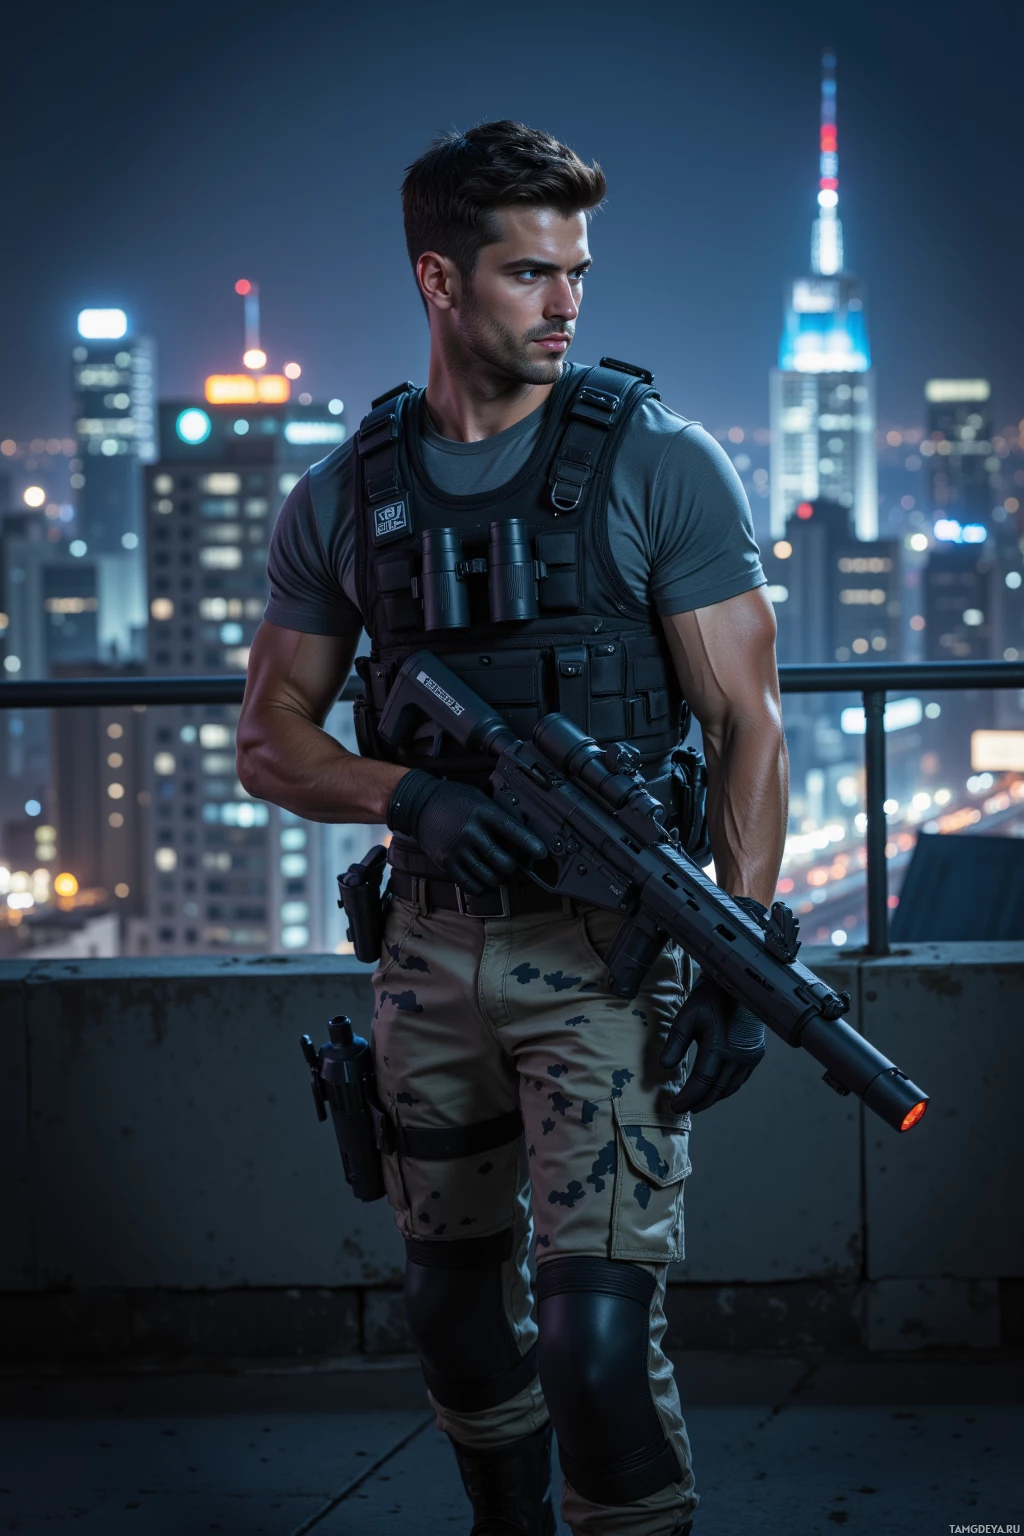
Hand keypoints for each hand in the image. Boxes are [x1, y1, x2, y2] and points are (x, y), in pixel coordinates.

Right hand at [387, 770, 546, 894]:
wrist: (419, 804)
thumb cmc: (454, 800)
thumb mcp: (479, 799)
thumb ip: (497, 815)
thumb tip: (522, 833)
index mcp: (484, 813)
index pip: (513, 830)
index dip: (530, 844)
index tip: (542, 853)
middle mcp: (472, 832)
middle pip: (503, 862)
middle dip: (513, 867)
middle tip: (512, 865)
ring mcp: (458, 849)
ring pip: (489, 877)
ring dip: (498, 878)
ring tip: (497, 872)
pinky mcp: (447, 862)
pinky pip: (470, 885)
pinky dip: (481, 887)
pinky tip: (482, 879)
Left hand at [659, 975, 764, 1113]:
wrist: (739, 986)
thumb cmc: (710, 999)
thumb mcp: (687, 1016)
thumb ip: (676, 1042)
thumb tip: (664, 1066)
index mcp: (719, 1047)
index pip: (702, 1083)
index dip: (688, 1098)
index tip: (674, 1106)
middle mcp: (737, 1057)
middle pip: (716, 1090)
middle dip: (698, 1103)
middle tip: (683, 1109)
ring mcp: (749, 1057)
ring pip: (730, 1088)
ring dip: (713, 1098)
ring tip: (697, 1103)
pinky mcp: (756, 1055)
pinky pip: (740, 1080)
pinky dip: (726, 1088)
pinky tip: (715, 1089)